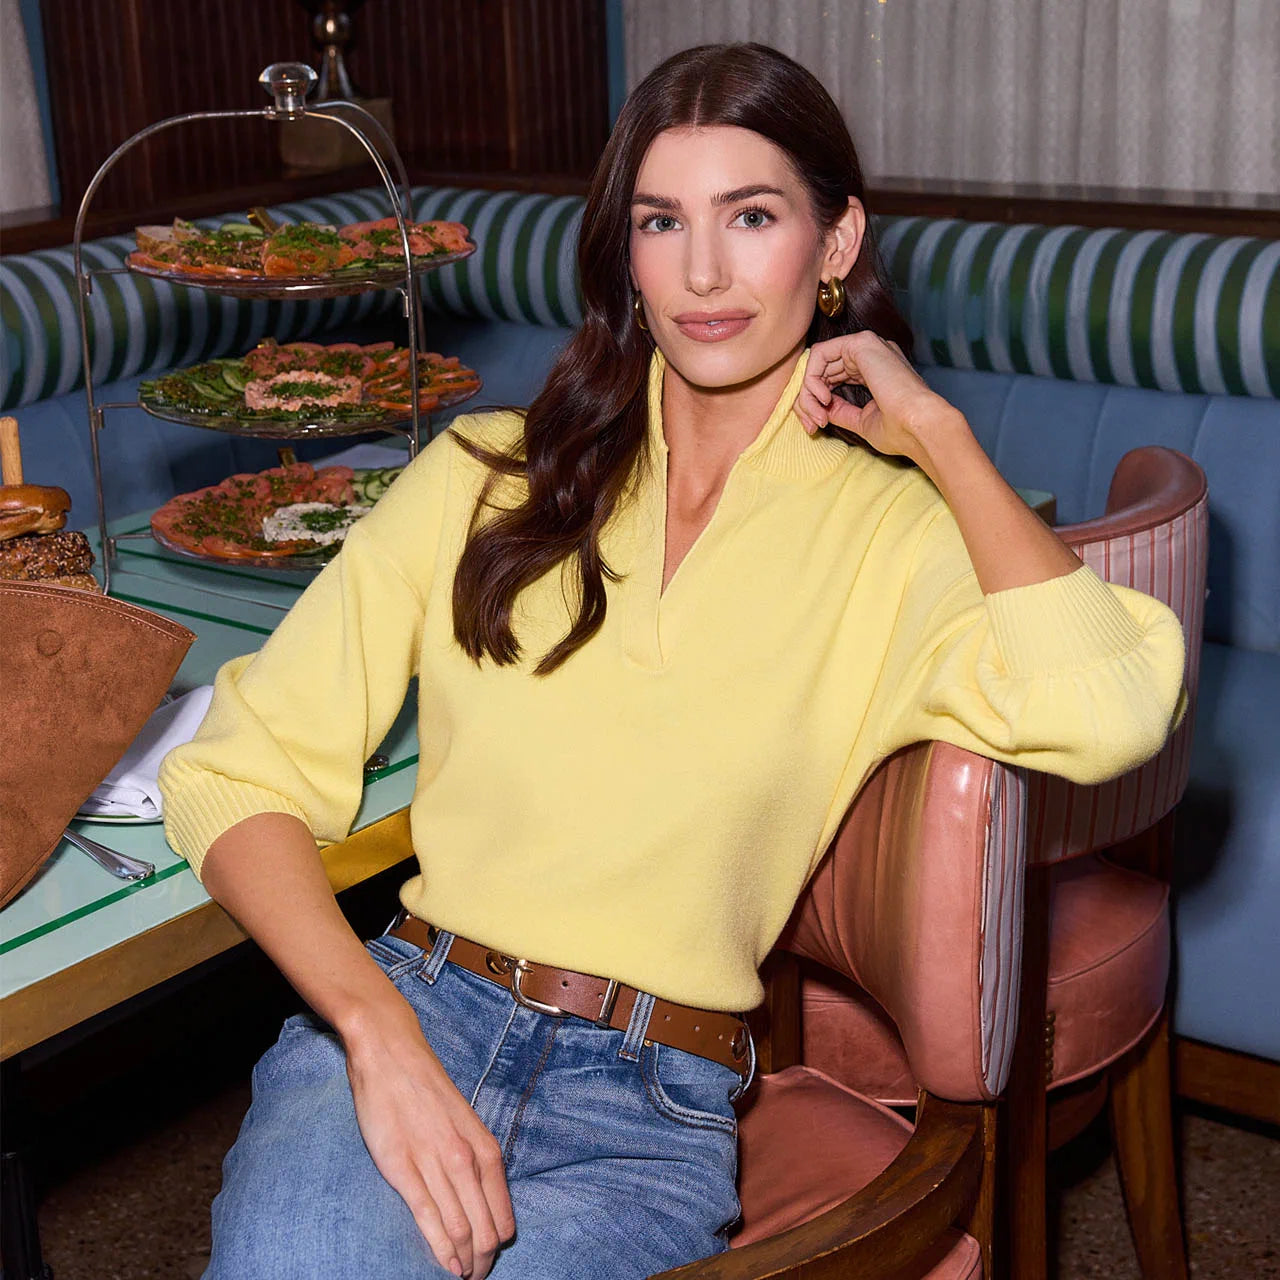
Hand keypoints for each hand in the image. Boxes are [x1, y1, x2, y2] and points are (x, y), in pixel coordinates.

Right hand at [343, 997, 514, 1276]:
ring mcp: (433, 1162)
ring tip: (462, 1276)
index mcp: (483, 1146)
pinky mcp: (401, 1167)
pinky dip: (439, 1248)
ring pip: (459, 1228)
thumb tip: (482, 1200)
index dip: (497, 1243)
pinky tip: (445, 1266)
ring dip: (464, 1261)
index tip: (490, 1258)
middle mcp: (464, 1157)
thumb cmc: (426, 1087)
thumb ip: (473, 1158)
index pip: (502, 1211)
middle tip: (477, 1276)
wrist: (391, 1053)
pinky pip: (427, 1217)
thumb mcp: (465, 1121)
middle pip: (483, 1228)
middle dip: (482, 1260)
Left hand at [793, 331, 965, 470]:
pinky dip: (812, 378)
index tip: (815, 427)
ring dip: (808, 392)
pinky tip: (824, 398)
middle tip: (811, 426)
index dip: (815, 403)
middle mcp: (871, 355)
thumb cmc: (900, 430)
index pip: (832, 378)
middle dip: (807, 400)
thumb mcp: (862, 421)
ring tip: (818, 416)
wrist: (920, 426)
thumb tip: (820, 407)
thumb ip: (841, 411)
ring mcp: (867, 346)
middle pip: (821, 370)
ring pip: (817, 362)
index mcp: (875, 370)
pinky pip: (820, 353)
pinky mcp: (861, 343)